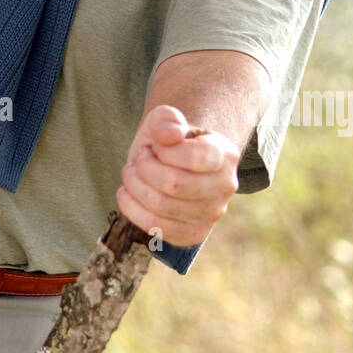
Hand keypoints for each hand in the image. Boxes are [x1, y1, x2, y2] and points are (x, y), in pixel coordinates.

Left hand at [116, 104, 239, 246]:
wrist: (173, 165)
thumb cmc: (169, 141)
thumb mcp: (165, 119)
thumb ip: (166, 118)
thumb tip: (169, 134)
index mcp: (225, 154)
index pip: (195, 158)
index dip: (165, 150)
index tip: (157, 144)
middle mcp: (225, 187)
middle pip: (174, 184)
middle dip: (144, 167)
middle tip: (140, 158)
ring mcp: (212, 214)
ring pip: (161, 207)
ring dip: (134, 185)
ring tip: (131, 173)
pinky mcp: (194, 234)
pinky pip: (157, 228)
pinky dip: (133, 209)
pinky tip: (127, 192)